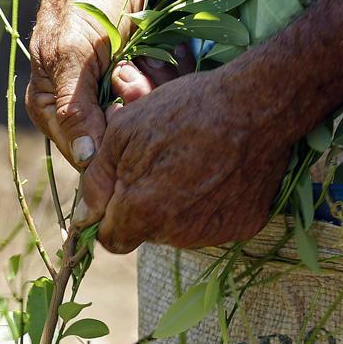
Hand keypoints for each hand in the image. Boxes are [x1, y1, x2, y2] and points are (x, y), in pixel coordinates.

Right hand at [27, 0, 196, 163]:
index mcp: (51, 108)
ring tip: (146, 52)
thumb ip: (74, 108)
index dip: (112, 133)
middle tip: (134, 66)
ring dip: (156, 82)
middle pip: (122, 136)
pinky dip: (168, 69)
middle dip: (137, 102)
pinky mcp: (141, 73)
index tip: (123, 94)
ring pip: (147, 114)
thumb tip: (84, 158)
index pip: (87, 153)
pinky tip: (162, 49)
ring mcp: (114, 90)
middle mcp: (82, 107)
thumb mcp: (73, 54)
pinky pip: (164, 91)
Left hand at [77, 61, 297, 252]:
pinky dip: (208, 205)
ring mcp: (213, 233)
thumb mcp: (124, 132)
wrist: (258, 105)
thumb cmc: (185, 111)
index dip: (107, 215)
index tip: (115, 191)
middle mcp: (177, 233)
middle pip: (145, 232)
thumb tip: (84, 217)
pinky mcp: (243, 226)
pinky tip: (216, 171)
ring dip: (174, 206)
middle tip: (157, 163)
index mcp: (142, 212)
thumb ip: (97, 180)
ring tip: (189, 162)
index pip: (110, 238)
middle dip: (141, 206)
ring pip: (178, 230)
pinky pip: (212, 224)